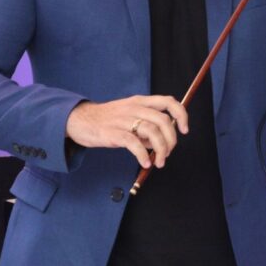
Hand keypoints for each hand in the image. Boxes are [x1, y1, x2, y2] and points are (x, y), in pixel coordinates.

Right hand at [66, 95, 188, 168]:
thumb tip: (160, 144)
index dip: (181, 114)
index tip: (185, 130)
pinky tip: (145, 163)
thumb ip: (145, 127)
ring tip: (159, 162)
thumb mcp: (129, 116)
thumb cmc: (107, 120)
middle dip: (171, 139)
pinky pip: (134, 143)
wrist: (80, 120)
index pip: (168, 101)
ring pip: (152, 131)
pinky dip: (143, 155)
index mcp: (140, 101)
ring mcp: (123, 119)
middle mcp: (134, 107)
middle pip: (163, 120)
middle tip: (168, 153)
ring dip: (160, 149)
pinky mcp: (113, 133)